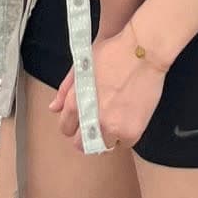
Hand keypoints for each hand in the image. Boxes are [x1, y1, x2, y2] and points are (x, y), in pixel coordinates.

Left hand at [51, 25, 168, 151]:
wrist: (143, 51)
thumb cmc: (113, 52)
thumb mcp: (83, 65)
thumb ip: (66, 89)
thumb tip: (54, 108)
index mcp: (76, 102)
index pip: (66, 128)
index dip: (73, 126)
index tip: (81, 122)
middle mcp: (91, 118)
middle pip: (81, 144)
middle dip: (86, 138)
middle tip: (97, 127)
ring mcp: (112, 127)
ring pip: (104, 146)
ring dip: (108, 137)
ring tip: (115, 122)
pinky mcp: (131, 131)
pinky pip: (125, 144)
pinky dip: (126, 136)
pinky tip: (128, 121)